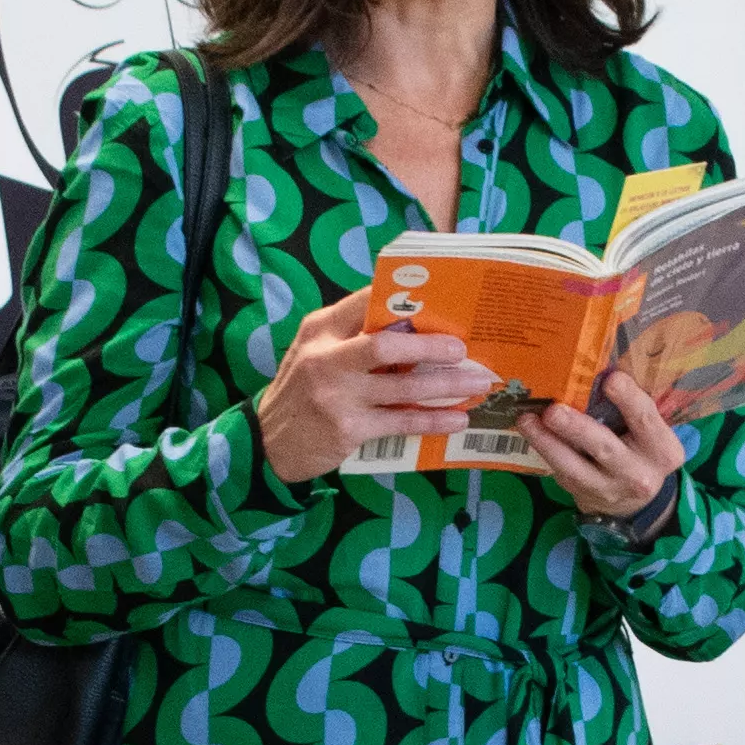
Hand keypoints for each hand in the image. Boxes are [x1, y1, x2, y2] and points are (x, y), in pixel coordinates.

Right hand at [255, 289, 493, 482]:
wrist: (267, 444)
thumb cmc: (301, 393)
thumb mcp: (313, 353)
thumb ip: (349, 336)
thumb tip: (410, 324)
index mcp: (320, 330)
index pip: (366, 301)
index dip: (405, 299)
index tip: (442, 300)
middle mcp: (325, 358)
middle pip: (386, 344)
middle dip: (431, 345)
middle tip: (462, 348)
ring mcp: (336, 395)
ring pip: (402, 386)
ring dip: (446, 385)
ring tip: (477, 383)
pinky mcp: (348, 429)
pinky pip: (401, 421)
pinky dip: (433, 420)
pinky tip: (457, 419)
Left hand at [531, 366, 683, 522]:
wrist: (634, 502)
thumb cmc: (641, 450)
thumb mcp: (649, 433)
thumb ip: (632, 407)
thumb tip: (598, 366)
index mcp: (663, 450)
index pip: (646, 420)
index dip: (629, 400)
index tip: (611, 379)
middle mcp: (639, 474)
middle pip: (605, 447)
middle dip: (577, 428)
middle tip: (553, 410)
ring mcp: (609, 489)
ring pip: (575, 466)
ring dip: (548, 442)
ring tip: (527, 420)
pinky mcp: (584, 495)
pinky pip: (561, 472)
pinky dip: (544, 450)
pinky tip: (530, 432)